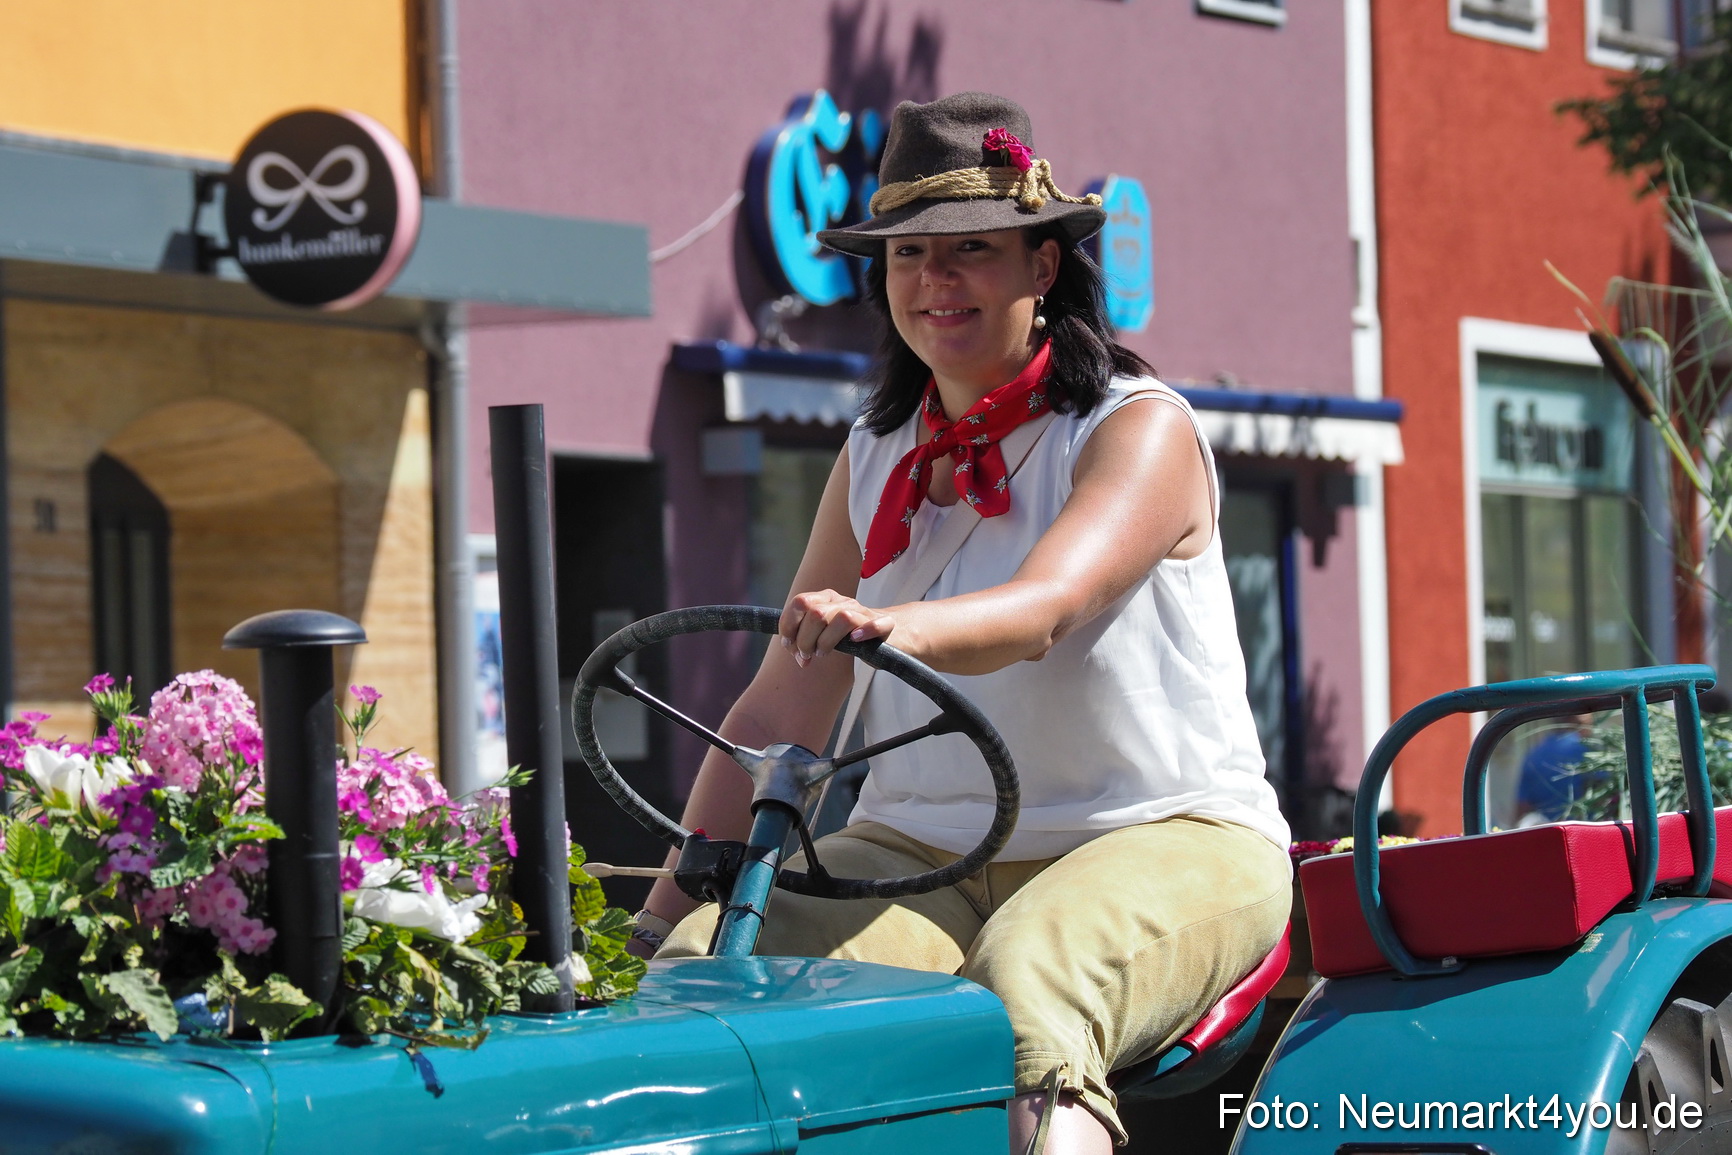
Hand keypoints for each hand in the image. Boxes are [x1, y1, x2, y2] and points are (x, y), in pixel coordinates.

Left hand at [779, 589, 894, 666]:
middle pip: (816, 613)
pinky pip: (875, 625)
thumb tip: (792, 650)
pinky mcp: (885, 625)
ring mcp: (865, 613)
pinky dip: (865, 631)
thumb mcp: (827, 631)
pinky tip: (855, 640)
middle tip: (807, 655)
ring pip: (840, 618)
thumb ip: (807, 637)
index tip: (789, 644)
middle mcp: (844, 602)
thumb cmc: (855, 635)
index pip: (800, 602)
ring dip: (826, 641)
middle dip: (805, 639)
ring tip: (823, 654)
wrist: (895, 633)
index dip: (789, 625)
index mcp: (827, 599)